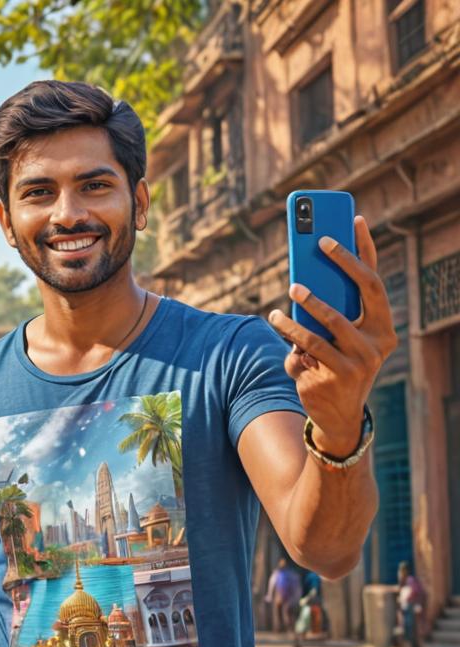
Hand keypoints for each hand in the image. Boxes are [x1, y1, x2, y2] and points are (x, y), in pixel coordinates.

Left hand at [268, 215, 397, 456]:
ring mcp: (360, 362)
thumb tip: (301, 282)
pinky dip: (290, 345)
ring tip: (277, 308)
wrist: (337, 416)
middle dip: (342, 264)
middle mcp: (378, 342)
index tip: (350, 218)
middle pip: (363, 292)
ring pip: (323, 327)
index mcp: (382, 327)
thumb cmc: (333, 366)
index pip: (373, 280)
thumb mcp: (334, 339)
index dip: (363, 249)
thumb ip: (325, 313)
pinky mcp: (336, 378)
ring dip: (297, 314)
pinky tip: (282, 336)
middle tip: (314, 249)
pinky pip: (305, 352)